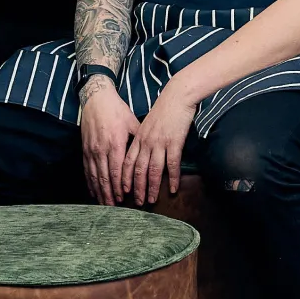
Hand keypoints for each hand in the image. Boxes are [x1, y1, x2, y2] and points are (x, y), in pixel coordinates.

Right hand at [79, 79, 139, 205]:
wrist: (97, 99)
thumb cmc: (117, 111)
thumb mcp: (132, 123)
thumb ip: (139, 140)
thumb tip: (151, 154)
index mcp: (115, 144)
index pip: (117, 170)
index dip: (120, 186)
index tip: (124, 198)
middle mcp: (101, 149)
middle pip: (105, 177)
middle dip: (110, 194)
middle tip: (115, 208)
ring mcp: (91, 150)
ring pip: (95, 176)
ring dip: (100, 191)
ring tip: (105, 204)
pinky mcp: (85, 149)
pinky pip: (87, 170)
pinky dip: (90, 182)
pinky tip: (93, 192)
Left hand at [123, 86, 196, 205]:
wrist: (177, 96)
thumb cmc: (163, 110)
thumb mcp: (146, 124)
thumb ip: (142, 139)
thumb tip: (140, 154)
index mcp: (138, 138)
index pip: (126, 162)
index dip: (123, 178)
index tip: (122, 191)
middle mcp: (146, 142)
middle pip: (138, 170)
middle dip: (136, 188)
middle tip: (137, 202)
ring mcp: (160, 143)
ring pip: (154, 170)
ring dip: (152, 187)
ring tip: (152, 199)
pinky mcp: (174, 142)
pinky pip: (172, 164)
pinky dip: (173, 178)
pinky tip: (174, 188)